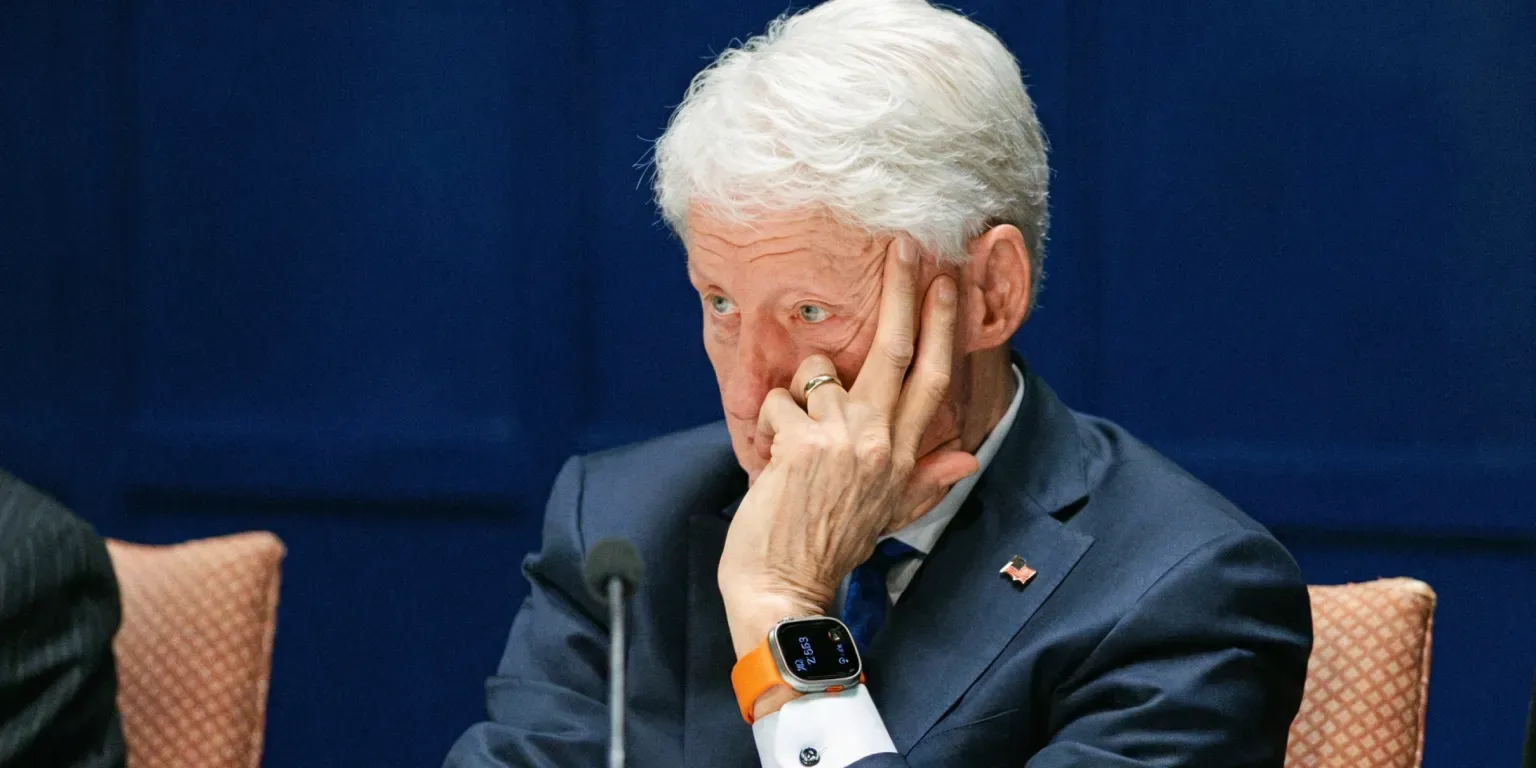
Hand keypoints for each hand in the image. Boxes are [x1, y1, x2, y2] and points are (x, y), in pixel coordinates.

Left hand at [718, 237, 979, 706]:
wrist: (784, 587)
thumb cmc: (827, 546)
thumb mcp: (888, 515)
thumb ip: (925, 482)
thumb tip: (969, 460)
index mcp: (903, 456)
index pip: (934, 379)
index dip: (942, 326)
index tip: (947, 283)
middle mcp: (881, 441)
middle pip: (896, 349)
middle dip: (903, 291)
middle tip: (904, 244)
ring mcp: (845, 439)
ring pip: (815, 377)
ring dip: (795, 399)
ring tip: (790, 449)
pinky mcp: (804, 442)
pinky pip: (778, 400)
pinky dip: (767, 423)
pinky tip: (771, 462)